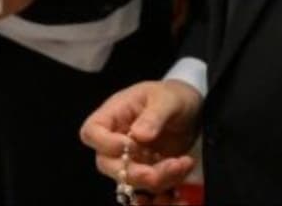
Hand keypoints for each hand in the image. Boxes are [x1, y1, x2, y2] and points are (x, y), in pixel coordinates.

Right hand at [80, 80, 201, 192]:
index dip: (105, 144)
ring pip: (129, 179)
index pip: (91, 132)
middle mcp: (117, 138)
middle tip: (161, 169)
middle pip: (106, 163)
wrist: (190, 108)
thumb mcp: (166, 99)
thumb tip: (138, 135)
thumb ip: (153, 116)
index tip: (132, 144)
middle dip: (133, 172)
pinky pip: (149, 185)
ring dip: (157, 179)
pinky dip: (168, 182)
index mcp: (114, 114)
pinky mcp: (146, 169)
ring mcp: (130, 156)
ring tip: (182, 163)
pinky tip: (184, 166)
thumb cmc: (171, 96)